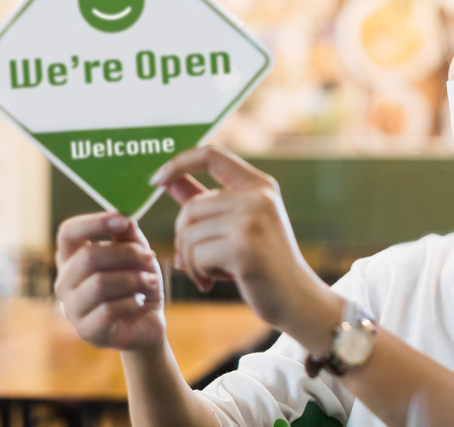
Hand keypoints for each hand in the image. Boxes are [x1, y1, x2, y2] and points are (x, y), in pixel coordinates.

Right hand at [55, 214, 164, 350]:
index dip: (94, 223)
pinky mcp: (85, 331)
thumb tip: (124, 218)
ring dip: (133, 279)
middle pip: (87, 257)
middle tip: (150, 257)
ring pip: (98, 283)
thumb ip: (130, 236)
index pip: (68, 233)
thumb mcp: (138, 256)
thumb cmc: (137, 284)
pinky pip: (108, 309)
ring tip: (151, 281)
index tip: (123, 221)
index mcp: (72, 258)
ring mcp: (71, 308)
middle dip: (126, 254)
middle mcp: (65, 282)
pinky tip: (140, 301)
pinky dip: (132, 301)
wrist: (147, 322)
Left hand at [152, 145, 341, 348]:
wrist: (296, 298)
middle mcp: (258, 196)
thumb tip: (167, 180)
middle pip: (191, 207)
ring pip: (190, 233)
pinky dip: (197, 273)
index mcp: (259, 184)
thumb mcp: (238, 225)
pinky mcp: (244, 248)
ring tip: (207, 273)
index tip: (157, 180)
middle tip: (193, 262)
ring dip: (190, 260)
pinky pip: (196, 255)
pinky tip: (211, 282)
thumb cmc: (263, 262)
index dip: (179, 162)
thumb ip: (205, 201)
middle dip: (183, 238)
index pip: (211, 155)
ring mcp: (252, 221)